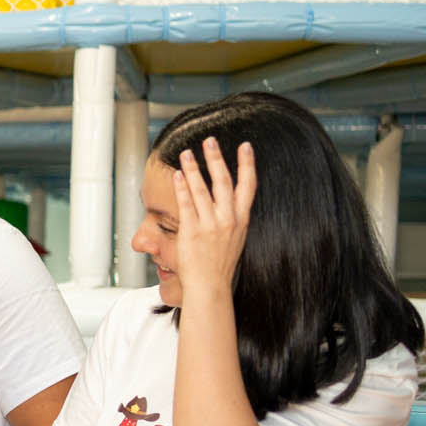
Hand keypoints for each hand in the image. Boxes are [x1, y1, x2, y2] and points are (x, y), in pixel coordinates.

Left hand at [172, 137, 255, 296]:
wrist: (210, 285)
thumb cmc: (220, 263)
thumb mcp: (236, 237)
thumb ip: (233, 217)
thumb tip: (228, 199)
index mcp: (241, 219)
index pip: (248, 186)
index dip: (248, 165)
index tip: (246, 146)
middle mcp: (228, 219)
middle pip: (223, 181)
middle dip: (216, 158)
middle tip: (210, 140)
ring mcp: (210, 225)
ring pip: (202, 189)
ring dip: (194, 168)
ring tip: (187, 152)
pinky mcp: (192, 231)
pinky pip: (186, 204)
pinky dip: (182, 187)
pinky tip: (178, 174)